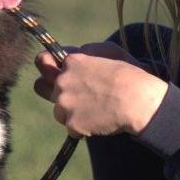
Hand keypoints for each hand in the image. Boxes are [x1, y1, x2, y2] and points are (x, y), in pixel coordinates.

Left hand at [33, 41, 168, 136]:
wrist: (139, 101)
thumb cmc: (130, 75)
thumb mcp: (109, 51)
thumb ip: (85, 54)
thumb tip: (70, 58)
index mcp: (72, 61)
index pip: (43, 61)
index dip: (47, 67)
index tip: (52, 73)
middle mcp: (62, 81)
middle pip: (41, 87)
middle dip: (54, 91)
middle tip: (74, 96)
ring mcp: (65, 103)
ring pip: (58, 111)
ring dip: (71, 112)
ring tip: (95, 111)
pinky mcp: (72, 124)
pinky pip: (72, 129)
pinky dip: (84, 128)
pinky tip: (100, 122)